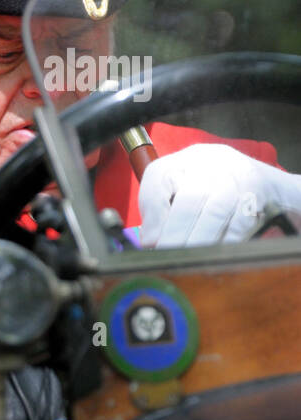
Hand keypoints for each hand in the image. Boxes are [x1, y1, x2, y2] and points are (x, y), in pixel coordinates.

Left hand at [138, 143, 300, 247]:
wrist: (269, 188)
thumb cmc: (215, 196)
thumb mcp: (186, 195)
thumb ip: (164, 214)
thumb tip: (150, 242)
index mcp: (185, 159)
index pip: (159, 178)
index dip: (153, 214)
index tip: (150, 242)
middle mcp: (211, 160)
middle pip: (190, 196)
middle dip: (176, 232)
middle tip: (168, 256)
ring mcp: (238, 173)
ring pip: (217, 210)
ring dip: (201, 239)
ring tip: (190, 260)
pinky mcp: (261, 190)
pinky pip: (242, 221)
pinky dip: (227, 242)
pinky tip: (217, 255)